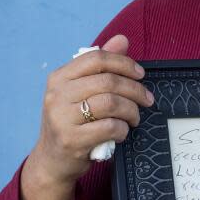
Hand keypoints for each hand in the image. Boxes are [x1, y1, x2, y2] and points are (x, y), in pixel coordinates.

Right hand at [29, 34, 152, 181]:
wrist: (52, 161)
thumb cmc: (72, 122)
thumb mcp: (80, 92)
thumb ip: (100, 66)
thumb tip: (122, 39)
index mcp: (59, 78)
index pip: (96, 58)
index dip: (124, 63)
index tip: (140, 74)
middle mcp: (57, 95)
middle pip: (108, 81)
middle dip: (135, 90)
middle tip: (147, 100)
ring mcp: (62, 118)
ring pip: (111, 103)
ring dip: (132, 111)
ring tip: (135, 118)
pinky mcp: (71, 140)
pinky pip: (109, 127)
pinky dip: (123, 129)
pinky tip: (121, 133)